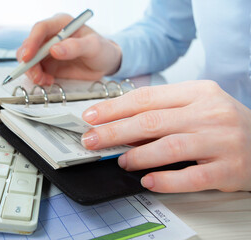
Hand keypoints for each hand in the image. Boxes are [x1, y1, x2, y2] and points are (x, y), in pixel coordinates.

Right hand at [17, 14, 121, 84]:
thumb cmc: (102, 50)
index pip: (41, 29)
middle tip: (37, 76)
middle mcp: (51, 36)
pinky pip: (35, 70)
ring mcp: (47, 51)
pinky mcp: (48, 64)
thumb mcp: (94, 46)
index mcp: (61, 24)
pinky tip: (48, 81)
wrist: (105, 64)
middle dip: (29, 62)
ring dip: (32, 72)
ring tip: (45, 80)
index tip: (28, 57)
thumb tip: (54, 50)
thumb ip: (76, 47)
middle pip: (30, 45)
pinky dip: (38, 78)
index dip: (31, 42)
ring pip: (29, 59)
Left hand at [81, 80, 250, 192]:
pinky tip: (148, 181)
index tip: (92, 117)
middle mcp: (209, 113)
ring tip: (120, 161)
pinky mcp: (229, 169)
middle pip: (151, 121)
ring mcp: (220, 141)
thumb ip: (162, 112)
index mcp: (197, 92)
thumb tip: (120, 124)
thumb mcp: (196, 106)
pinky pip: (191, 177)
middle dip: (115, 132)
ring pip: (169, 147)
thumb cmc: (222, 123)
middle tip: (91, 140)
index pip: (147, 98)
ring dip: (138, 156)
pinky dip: (166, 180)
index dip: (114, 108)